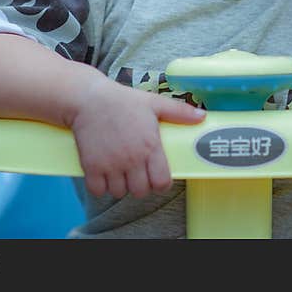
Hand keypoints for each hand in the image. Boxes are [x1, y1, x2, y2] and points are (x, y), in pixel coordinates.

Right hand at [70, 77, 204, 198]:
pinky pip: (98, 190)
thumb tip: (202, 117)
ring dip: (119, 186)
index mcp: (150, 146)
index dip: (160, 183)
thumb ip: (179, 112)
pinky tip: (102, 173)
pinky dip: (100, 186)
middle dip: (139, 185)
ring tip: (119, 171)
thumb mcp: (153, 102)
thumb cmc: (123, 101)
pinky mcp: (91, 166)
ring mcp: (111, 164)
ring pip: (119, 193)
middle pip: (140, 192)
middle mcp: (132, 159)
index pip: (162, 183)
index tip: (155, 176)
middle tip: (136, 173)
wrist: (89, 99)